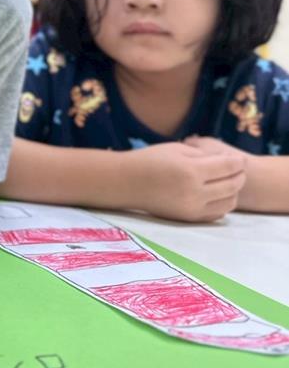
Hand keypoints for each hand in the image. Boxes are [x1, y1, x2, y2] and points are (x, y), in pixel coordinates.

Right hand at [123, 141, 245, 221]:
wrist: (127, 183)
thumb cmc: (150, 160)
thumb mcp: (178, 149)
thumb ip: (204, 155)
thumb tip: (226, 162)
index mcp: (191, 171)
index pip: (228, 167)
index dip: (238, 162)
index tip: (240, 159)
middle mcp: (194, 192)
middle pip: (232, 185)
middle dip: (240, 176)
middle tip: (238, 170)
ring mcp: (191, 207)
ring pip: (228, 202)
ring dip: (233, 191)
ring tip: (229, 182)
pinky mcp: (188, 218)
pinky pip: (216, 214)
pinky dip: (223, 204)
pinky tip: (218, 194)